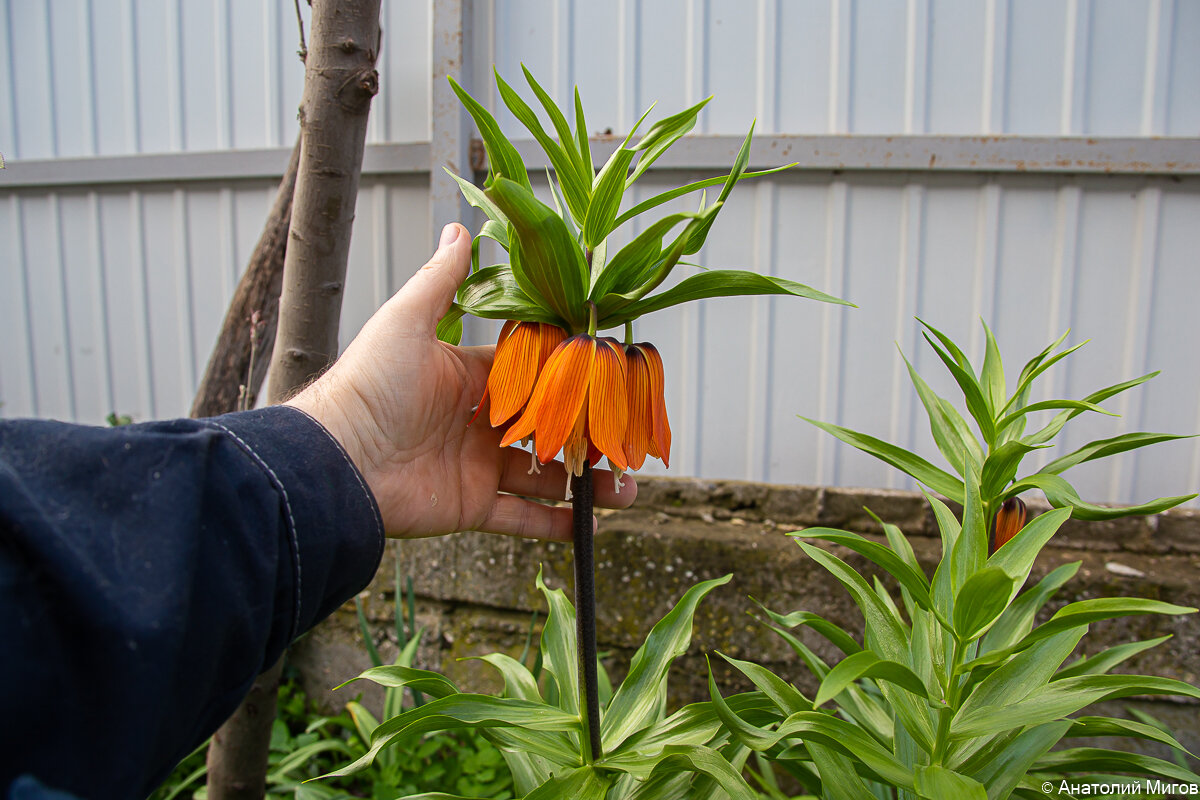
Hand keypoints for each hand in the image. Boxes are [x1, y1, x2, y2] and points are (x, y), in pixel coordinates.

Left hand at [286, 223, 636, 539]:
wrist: (335, 459)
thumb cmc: (368, 384)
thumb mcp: (407, 321)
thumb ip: (441, 280)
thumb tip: (460, 226)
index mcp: (469, 378)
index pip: (533, 374)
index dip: (571, 376)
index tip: (612, 376)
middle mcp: (478, 422)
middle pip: (548, 427)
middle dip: (589, 434)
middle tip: (630, 438)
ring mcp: (477, 467)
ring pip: (545, 475)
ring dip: (586, 483)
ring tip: (627, 487)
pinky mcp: (472, 507)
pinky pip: (522, 518)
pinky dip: (555, 525)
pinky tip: (589, 526)